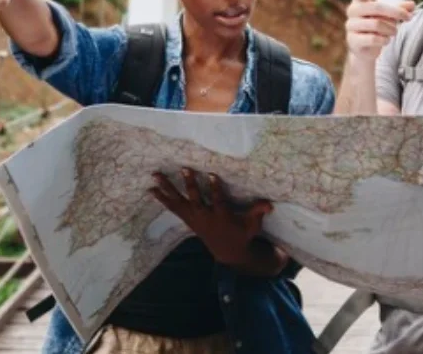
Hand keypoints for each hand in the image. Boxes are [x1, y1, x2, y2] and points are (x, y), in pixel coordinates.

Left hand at [149, 169, 272, 269]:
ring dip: (167, 189)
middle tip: (184, 169)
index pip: (218, 201)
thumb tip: (270, 204)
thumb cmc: (242, 234)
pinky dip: (162, 199)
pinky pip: (173, 208)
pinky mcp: (188, 220)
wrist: (228, 252)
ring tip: (156, 177)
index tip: (212, 174)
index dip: (215, 188)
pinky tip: (152, 189)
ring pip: (179, 202)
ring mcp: (194, 219)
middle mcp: (205, 218)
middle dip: (190, 184)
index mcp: (221, 217)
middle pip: (195, 199)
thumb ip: (258, 212)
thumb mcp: (252, 225)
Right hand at [345, 0, 415, 59]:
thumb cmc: (376, 28)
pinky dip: (384, 40)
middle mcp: (353, 12)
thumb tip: (412, 4)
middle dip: (396, 13)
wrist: (365, 49)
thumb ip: (399, 9)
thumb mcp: (388, 16)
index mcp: (360, 2)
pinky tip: (385, 40)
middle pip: (377, 8)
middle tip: (409, 17)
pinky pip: (374, 38)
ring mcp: (351, 26)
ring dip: (391, 29)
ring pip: (377, 24)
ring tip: (393, 32)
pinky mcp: (353, 40)